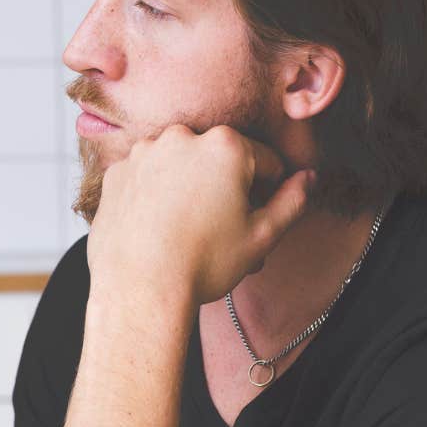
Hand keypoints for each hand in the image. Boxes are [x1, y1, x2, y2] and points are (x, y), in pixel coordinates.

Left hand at [87, 125, 312, 303]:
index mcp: (226, 146)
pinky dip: (156, 197)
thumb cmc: (203, 263)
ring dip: (190, 190)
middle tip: (223, 233)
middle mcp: (182, 137)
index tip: (255, 220)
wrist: (139, 289)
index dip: (268, 193)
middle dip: (226, 190)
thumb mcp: (263, 236)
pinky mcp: (117, 173)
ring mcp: (144, 152)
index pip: (266, 162)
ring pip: (182, 167)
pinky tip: (159, 230)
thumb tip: (309, 178)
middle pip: (220, 161)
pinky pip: (149, 179)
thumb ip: (293, 201)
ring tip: (188, 234)